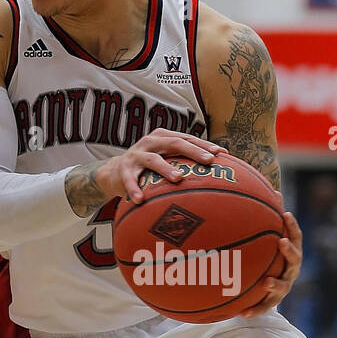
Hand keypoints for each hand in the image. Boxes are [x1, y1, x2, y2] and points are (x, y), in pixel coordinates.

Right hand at [94, 128, 224, 204]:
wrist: (115, 172)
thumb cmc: (149, 166)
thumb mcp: (166, 158)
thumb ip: (185, 162)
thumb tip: (217, 172)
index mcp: (164, 137)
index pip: (187, 138)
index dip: (204, 145)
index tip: (221, 153)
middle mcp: (151, 142)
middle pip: (175, 143)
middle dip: (193, 151)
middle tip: (208, 161)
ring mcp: (137, 155)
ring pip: (153, 160)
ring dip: (166, 168)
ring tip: (178, 179)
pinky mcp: (124, 170)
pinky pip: (130, 180)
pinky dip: (134, 189)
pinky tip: (140, 200)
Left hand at [240, 211, 302, 317]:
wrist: (267, 289)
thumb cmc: (268, 257)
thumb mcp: (269, 238)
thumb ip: (270, 218)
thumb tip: (271, 189)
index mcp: (291, 253)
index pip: (296, 237)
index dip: (292, 226)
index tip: (285, 214)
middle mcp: (291, 270)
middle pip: (295, 260)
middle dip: (290, 251)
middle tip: (282, 242)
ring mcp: (283, 287)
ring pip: (282, 286)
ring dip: (275, 283)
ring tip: (266, 282)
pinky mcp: (272, 302)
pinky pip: (263, 307)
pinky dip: (254, 310)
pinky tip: (242, 313)